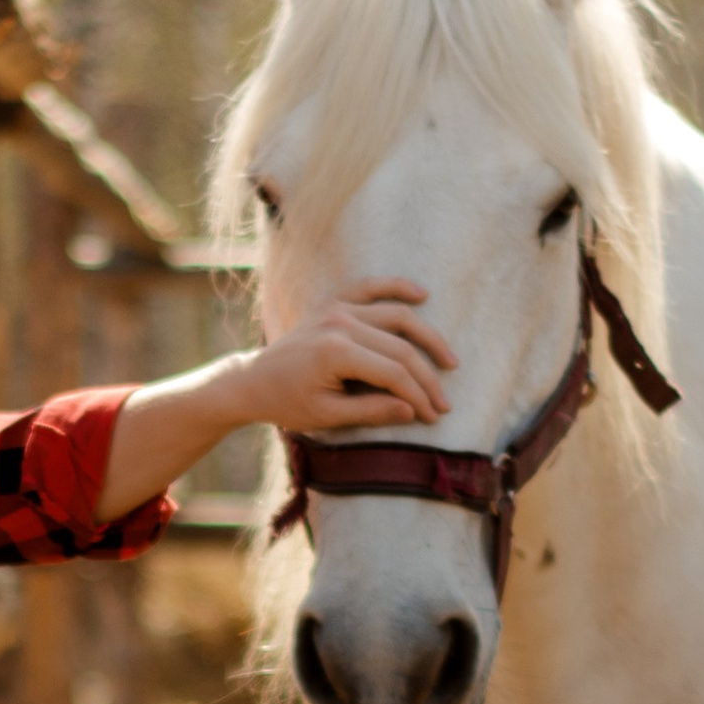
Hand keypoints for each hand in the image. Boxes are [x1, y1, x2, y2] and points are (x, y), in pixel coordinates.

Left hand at [237, 281, 454, 433]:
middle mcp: (339, 323)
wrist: (253, 381)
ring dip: (427, 337)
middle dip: (427, 378)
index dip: (418, 395)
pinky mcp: (333, 303)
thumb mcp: (328, 416)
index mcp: (336, 352)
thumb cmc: (287, 403)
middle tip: (444, 403)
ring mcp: (337, 309)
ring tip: (449, 360)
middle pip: (400, 347)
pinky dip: (395, 287)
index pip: (393, 373)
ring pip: (396, 316)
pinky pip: (370, 287)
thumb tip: (413, 410)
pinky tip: (420, 295)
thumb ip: (371, 411)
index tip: (434, 416)